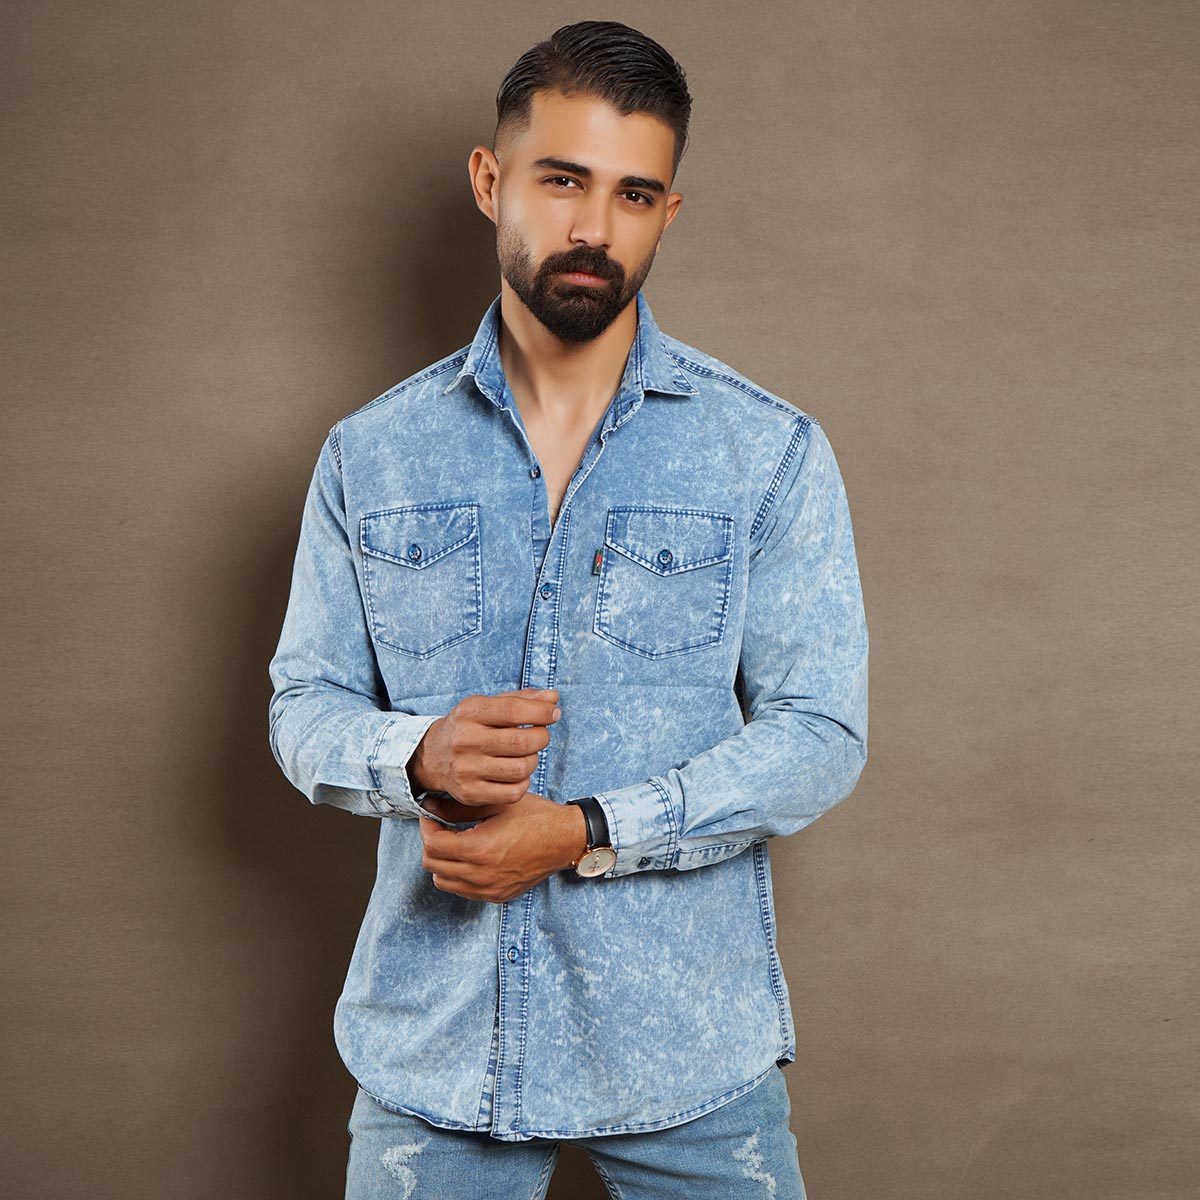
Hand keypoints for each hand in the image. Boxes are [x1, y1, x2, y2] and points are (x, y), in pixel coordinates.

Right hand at [408, 688, 560, 807]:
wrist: (433, 756)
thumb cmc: (470, 727)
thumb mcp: (489, 705)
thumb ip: (522, 699)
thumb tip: (553, 698)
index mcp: (469, 712)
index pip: (513, 711)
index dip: (541, 712)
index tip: (553, 713)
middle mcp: (465, 740)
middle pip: (521, 742)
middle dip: (541, 737)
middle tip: (540, 736)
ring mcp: (466, 769)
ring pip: (521, 769)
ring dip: (533, 761)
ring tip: (526, 755)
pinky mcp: (470, 793)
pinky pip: (514, 792)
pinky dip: (523, 782)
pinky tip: (517, 774)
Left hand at [419, 792, 587, 903]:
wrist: (565, 839)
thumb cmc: (535, 817)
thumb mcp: (496, 804)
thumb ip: (459, 807)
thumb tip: (430, 806)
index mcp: (480, 850)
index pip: (432, 845)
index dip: (427, 827)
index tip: (432, 816)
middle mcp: (482, 875)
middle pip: (432, 865)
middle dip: (431, 844)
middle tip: (441, 827)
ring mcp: (489, 890)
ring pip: (443, 882)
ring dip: (442, 862)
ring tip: (455, 842)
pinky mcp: (497, 896)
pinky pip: (463, 890)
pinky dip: (458, 875)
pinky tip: (470, 857)